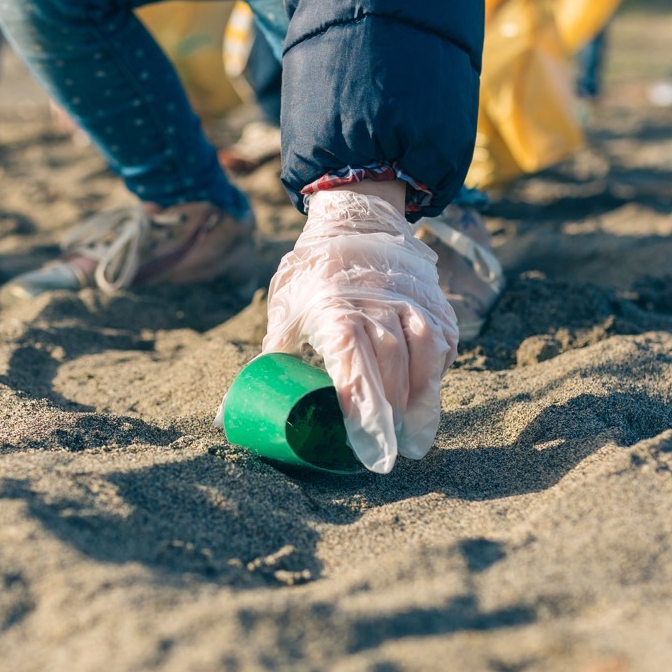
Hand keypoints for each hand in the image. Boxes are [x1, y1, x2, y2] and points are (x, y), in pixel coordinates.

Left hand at [263, 186, 458, 472]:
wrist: (356, 219)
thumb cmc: (314, 273)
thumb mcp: (285, 308)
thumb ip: (270, 358)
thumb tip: (226, 416)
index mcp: (334, 310)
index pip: (352, 364)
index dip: (361, 406)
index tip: (364, 443)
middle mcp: (376, 304)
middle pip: (392, 367)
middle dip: (391, 414)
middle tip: (388, 452)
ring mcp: (410, 300)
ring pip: (425, 353)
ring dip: (422, 397)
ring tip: (414, 434)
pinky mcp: (434, 300)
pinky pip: (444, 340)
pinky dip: (438, 370)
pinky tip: (427, 394)